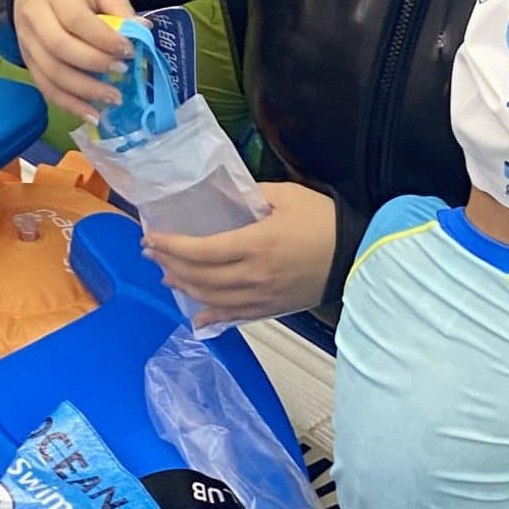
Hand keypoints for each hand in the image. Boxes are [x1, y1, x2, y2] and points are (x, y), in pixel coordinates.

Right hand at [11, 0, 133, 120]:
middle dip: (95, 65)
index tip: (129, 51)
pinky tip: (91, 114)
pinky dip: (69, 104)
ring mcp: (26, 41)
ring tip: (114, 98)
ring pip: (51, 72)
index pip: (75, 19)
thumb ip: (120, 6)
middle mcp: (34, 16)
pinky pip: (45, 87)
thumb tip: (143, 32)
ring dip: (84, 91)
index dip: (103, 39)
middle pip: (60, 48)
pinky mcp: (28, 61)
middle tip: (123, 72)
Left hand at [145, 184, 336, 328]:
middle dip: (170, 264)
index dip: (172, 246)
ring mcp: (262, 296)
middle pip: (200, 276)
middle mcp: (254, 275)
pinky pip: (234, 316)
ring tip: (166, 276)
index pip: (201, 250)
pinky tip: (196, 315)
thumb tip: (224, 192)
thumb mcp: (288, 195)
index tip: (151, 238)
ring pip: (212, 298)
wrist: (357, 255)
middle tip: (151, 253)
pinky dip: (211, 316)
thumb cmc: (324, 221)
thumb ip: (252, 193)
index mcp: (256, 244)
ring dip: (184, 287)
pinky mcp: (272, 308)